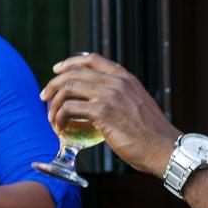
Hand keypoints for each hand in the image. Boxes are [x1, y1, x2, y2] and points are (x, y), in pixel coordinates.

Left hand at [39, 53, 180, 176]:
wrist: (164, 148)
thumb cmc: (150, 135)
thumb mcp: (138, 106)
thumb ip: (121, 99)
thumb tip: (101, 105)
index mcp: (125, 78)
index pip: (92, 59)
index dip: (70, 62)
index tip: (57, 70)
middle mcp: (117, 82)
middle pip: (74, 73)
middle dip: (53, 84)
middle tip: (44, 97)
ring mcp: (110, 95)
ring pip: (68, 89)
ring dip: (53, 104)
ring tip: (51, 118)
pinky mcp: (103, 112)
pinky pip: (70, 108)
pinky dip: (59, 117)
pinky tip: (60, 127)